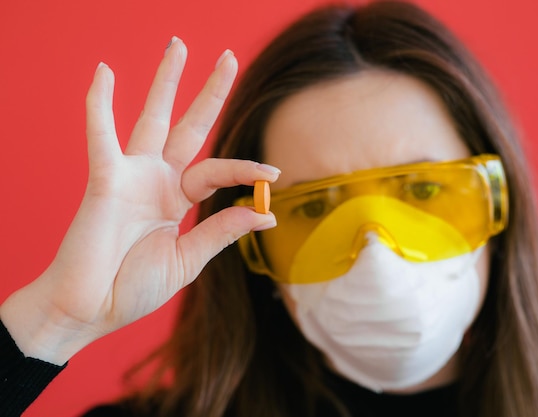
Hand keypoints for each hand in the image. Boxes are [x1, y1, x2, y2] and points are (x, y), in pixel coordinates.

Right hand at [0, 37, 278, 364]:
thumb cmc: (133, 288)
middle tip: (230, 58)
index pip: (217, 170)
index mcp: (177, 200)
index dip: (245, 168)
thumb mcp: (188, 261)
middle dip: (208, 94)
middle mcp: (157, 181)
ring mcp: (132, 177)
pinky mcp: (105, 180)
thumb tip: (267, 214)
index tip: (273, 175)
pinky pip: (102, 137)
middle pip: (189, 128)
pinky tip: (105, 73)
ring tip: (179, 47)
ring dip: (165, 83)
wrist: (91, 310)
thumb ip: (222, 231)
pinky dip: (100, 106)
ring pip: (152, 120)